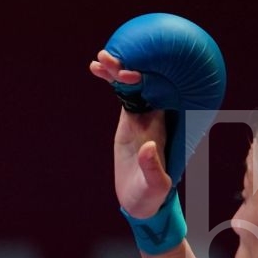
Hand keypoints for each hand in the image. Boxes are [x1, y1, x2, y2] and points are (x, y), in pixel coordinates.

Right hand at [91, 49, 172, 218]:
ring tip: (99, 58)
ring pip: (131, 86)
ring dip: (116, 70)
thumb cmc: (152, 195)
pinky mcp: (129, 120)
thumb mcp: (155, 185)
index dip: (144, 82)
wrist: (141, 201)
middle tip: (109, 57)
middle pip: (144, 84)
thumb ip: (153, 167)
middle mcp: (154, 116)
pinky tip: (96, 70)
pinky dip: (110, 81)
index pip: (155, 97)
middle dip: (128, 68)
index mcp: (161, 127)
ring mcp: (142, 116)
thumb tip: (147, 148)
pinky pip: (121, 94)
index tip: (129, 75)